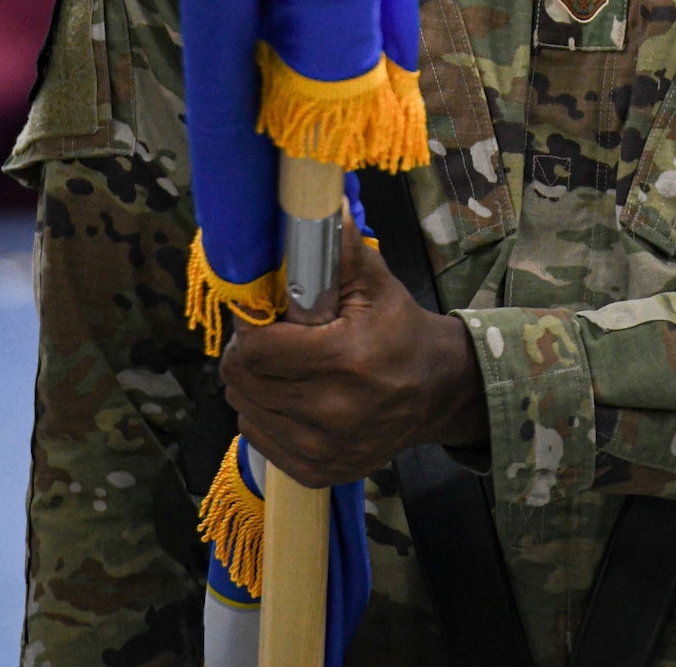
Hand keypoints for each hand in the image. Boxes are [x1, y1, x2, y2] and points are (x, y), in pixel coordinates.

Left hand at [220, 216, 487, 486]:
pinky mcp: (316, 472)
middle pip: (241, 380)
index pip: (255, 350)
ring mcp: (322, 449)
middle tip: (269, 334)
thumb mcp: (376, 282)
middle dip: (247, 351)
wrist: (434, 391)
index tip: (261, 311)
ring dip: (253, 382)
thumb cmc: (399, 330)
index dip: (249, 326)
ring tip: (283, 363)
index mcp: (345, 361)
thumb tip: (320, 203)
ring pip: (244, 408)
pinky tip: (292, 393)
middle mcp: (331, 413)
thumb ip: (339, 248)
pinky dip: (264, 411)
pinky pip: (257, 436)